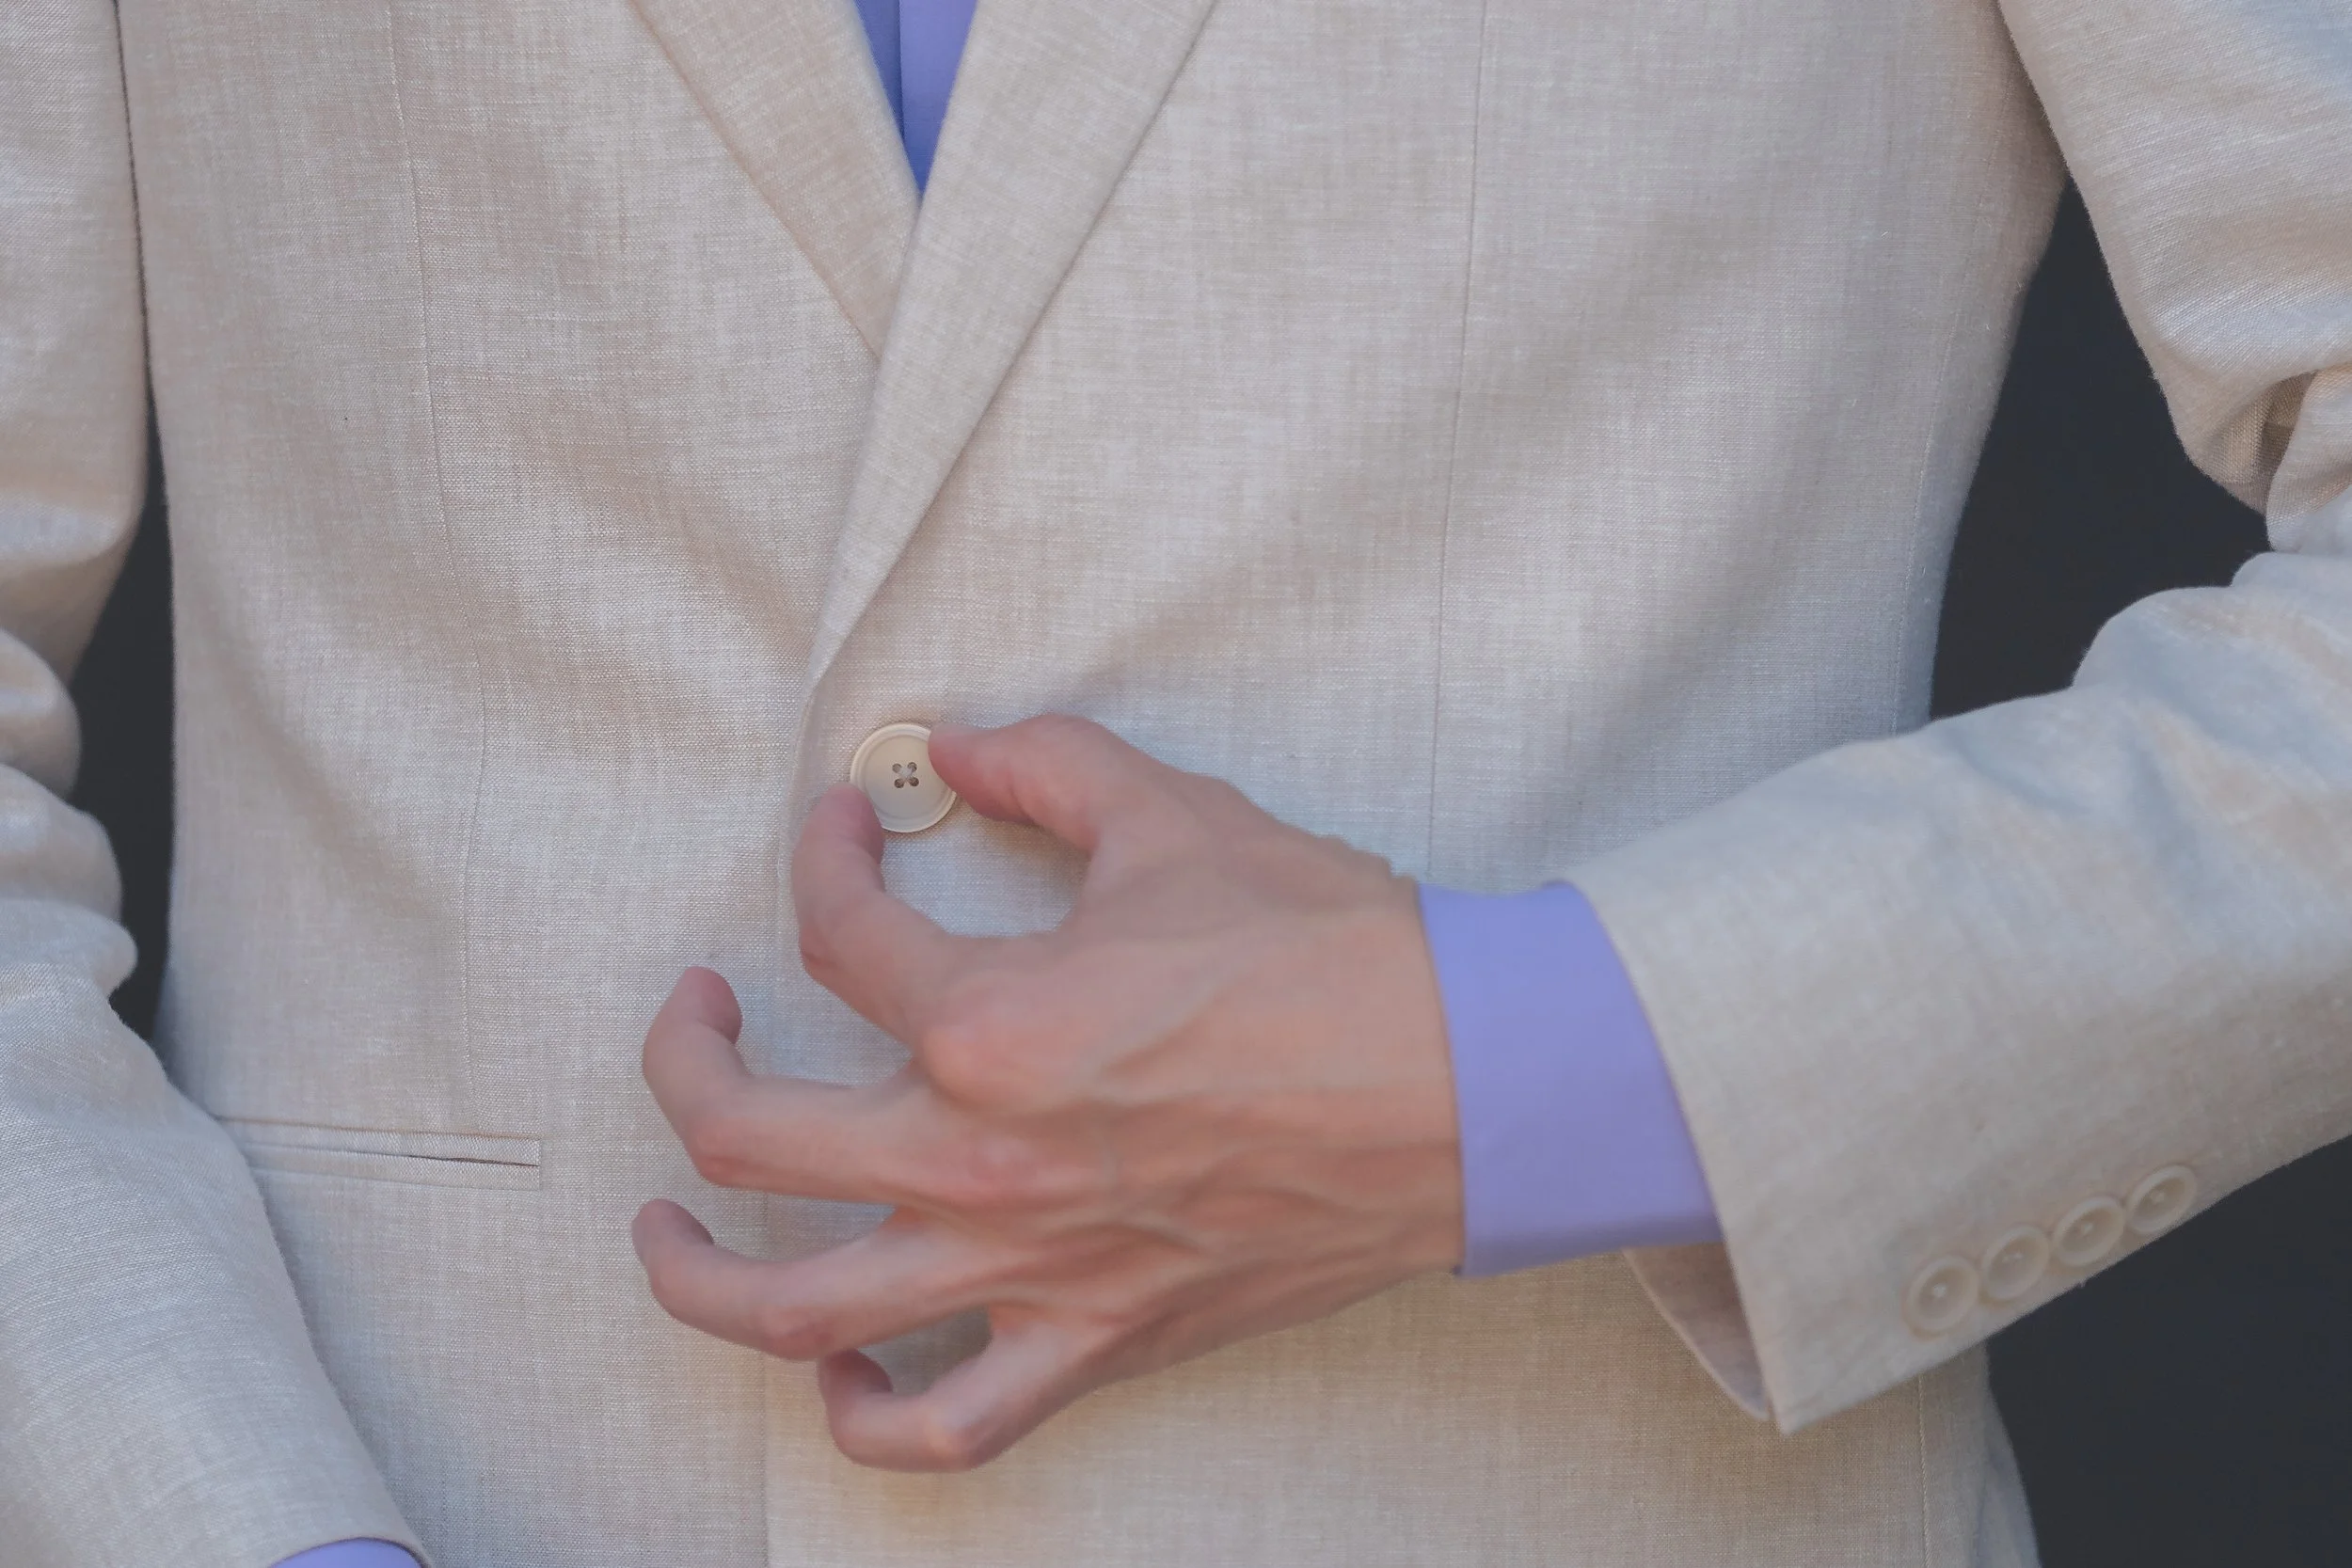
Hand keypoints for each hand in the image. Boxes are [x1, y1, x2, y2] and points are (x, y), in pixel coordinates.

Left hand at [634, 715, 1462, 1470]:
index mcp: (991, 1019)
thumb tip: (949, 749)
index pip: (839, 933)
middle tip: (696, 1014)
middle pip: (747, 1130)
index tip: (847, 830)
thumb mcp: (1177, 816)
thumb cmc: (1332, 953)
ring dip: (695, 1268)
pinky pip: (946, 1427)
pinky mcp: (1095, 1339)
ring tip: (666, 1223)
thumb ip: (1040, 766)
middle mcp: (980, 1159)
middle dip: (686, 1058)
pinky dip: (865, 1416)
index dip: (823, 858)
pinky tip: (838, 1374)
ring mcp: (1028, 1267)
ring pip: (796, 1309)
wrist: (1469, 1083)